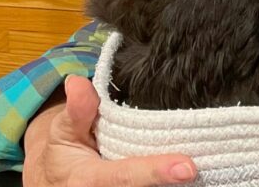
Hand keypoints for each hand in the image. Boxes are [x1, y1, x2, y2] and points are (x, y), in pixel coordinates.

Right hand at [23, 74, 197, 186]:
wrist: (56, 182)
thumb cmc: (65, 153)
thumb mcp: (63, 130)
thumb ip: (77, 110)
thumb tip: (77, 82)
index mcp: (88, 180)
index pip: (125, 176)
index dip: (155, 172)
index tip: (188, 168)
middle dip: (171, 177)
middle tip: (201, 163)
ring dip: (174, 183)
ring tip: (201, 162)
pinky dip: (169, 181)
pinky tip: (185, 170)